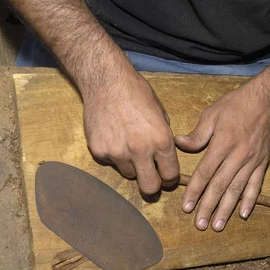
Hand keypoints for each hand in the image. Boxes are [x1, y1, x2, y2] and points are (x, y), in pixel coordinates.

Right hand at [83, 70, 178, 193]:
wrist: (105, 81)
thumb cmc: (137, 93)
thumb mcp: (161, 114)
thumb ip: (164, 137)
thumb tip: (165, 157)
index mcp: (161, 140)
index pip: (170, 175)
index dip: (169, 178)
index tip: (166, 177)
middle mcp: (140, 150)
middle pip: (150, 188)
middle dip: (153, 186)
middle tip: (151, 178)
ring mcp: (117, 152)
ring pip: (129, 174)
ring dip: (131, 166)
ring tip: (129, 146)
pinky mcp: (99, 151)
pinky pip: (110, 162)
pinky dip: (113, 155)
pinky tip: (113, 136)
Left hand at [175, 81, 269, 231]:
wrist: (266, 100)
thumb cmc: (235, 105)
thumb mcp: (212, 114)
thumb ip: (197, 134)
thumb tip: (179, 144)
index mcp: (223, 143)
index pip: (205, 172)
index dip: (195, 191)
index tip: (186, 207)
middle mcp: (238, 156)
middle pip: (220, 186)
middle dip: (208, 207)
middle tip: (199, 224)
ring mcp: (252, 161)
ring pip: (236, 189)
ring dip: (226, 209)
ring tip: (217, 225)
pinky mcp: (262, 163)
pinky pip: (255, 185)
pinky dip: (249, 200)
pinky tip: (242, 214)